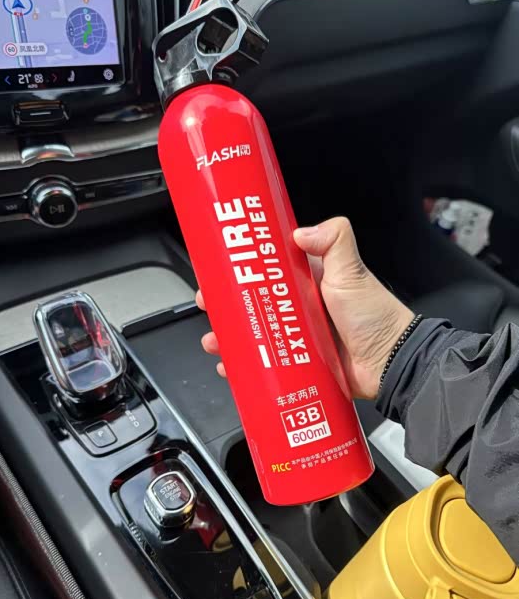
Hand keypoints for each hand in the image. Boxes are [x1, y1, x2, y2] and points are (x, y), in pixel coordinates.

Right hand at [197, 217, 413, 399]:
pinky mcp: (296, 364)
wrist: (391, 364)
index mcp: (307, 281)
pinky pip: (264, 364)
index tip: (218, 268)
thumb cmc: (374, 316)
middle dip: (226, 305)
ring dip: (229, 337)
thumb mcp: (352, 271)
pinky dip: (244, 366)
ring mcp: (296, 337)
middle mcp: (298, 308)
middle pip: (252, 303)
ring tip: (214, 340)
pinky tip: (230, 367)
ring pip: (252, 335)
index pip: (267, 270)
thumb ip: (335, 240)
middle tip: (209, 305)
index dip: (241, 269)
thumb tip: (300, 231)